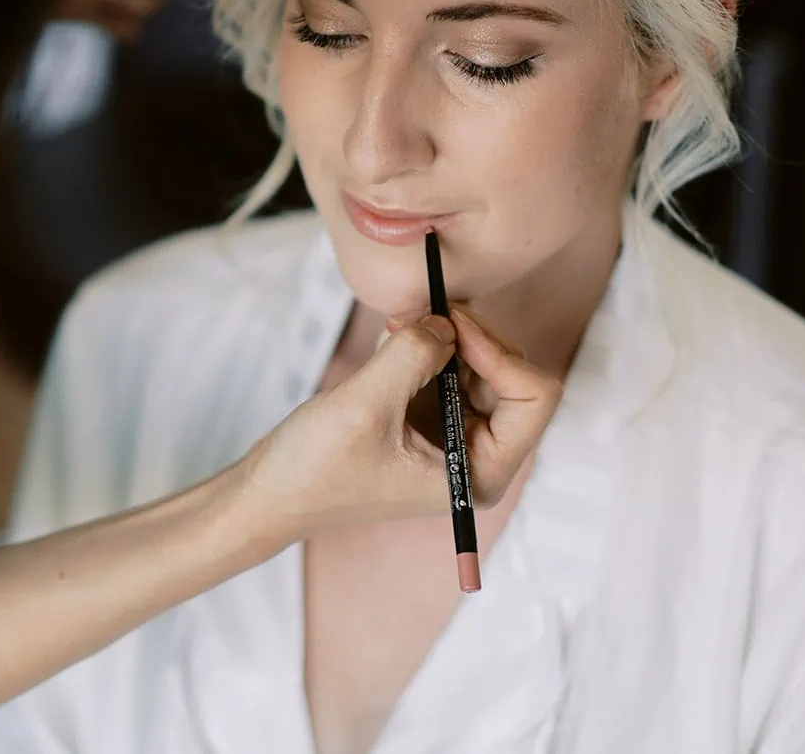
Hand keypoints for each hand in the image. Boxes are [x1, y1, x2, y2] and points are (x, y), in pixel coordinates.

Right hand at [238, 311, 560, 542]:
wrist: (270, 494)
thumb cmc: (315, 471)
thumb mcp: (364, 407)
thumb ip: (412, 357)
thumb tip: (444, 320)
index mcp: (479, 474)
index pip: (534, 399)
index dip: (501, 353)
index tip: (454, 326)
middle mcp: (476, 456)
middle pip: (510, 376)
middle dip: (471, 338)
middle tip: (427, 310)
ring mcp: (453, 436)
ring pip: (479, 366)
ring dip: (447, 336)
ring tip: (402, 322)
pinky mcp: (427, 419)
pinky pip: (447, 368)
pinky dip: (427, 344)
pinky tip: (394, 336)